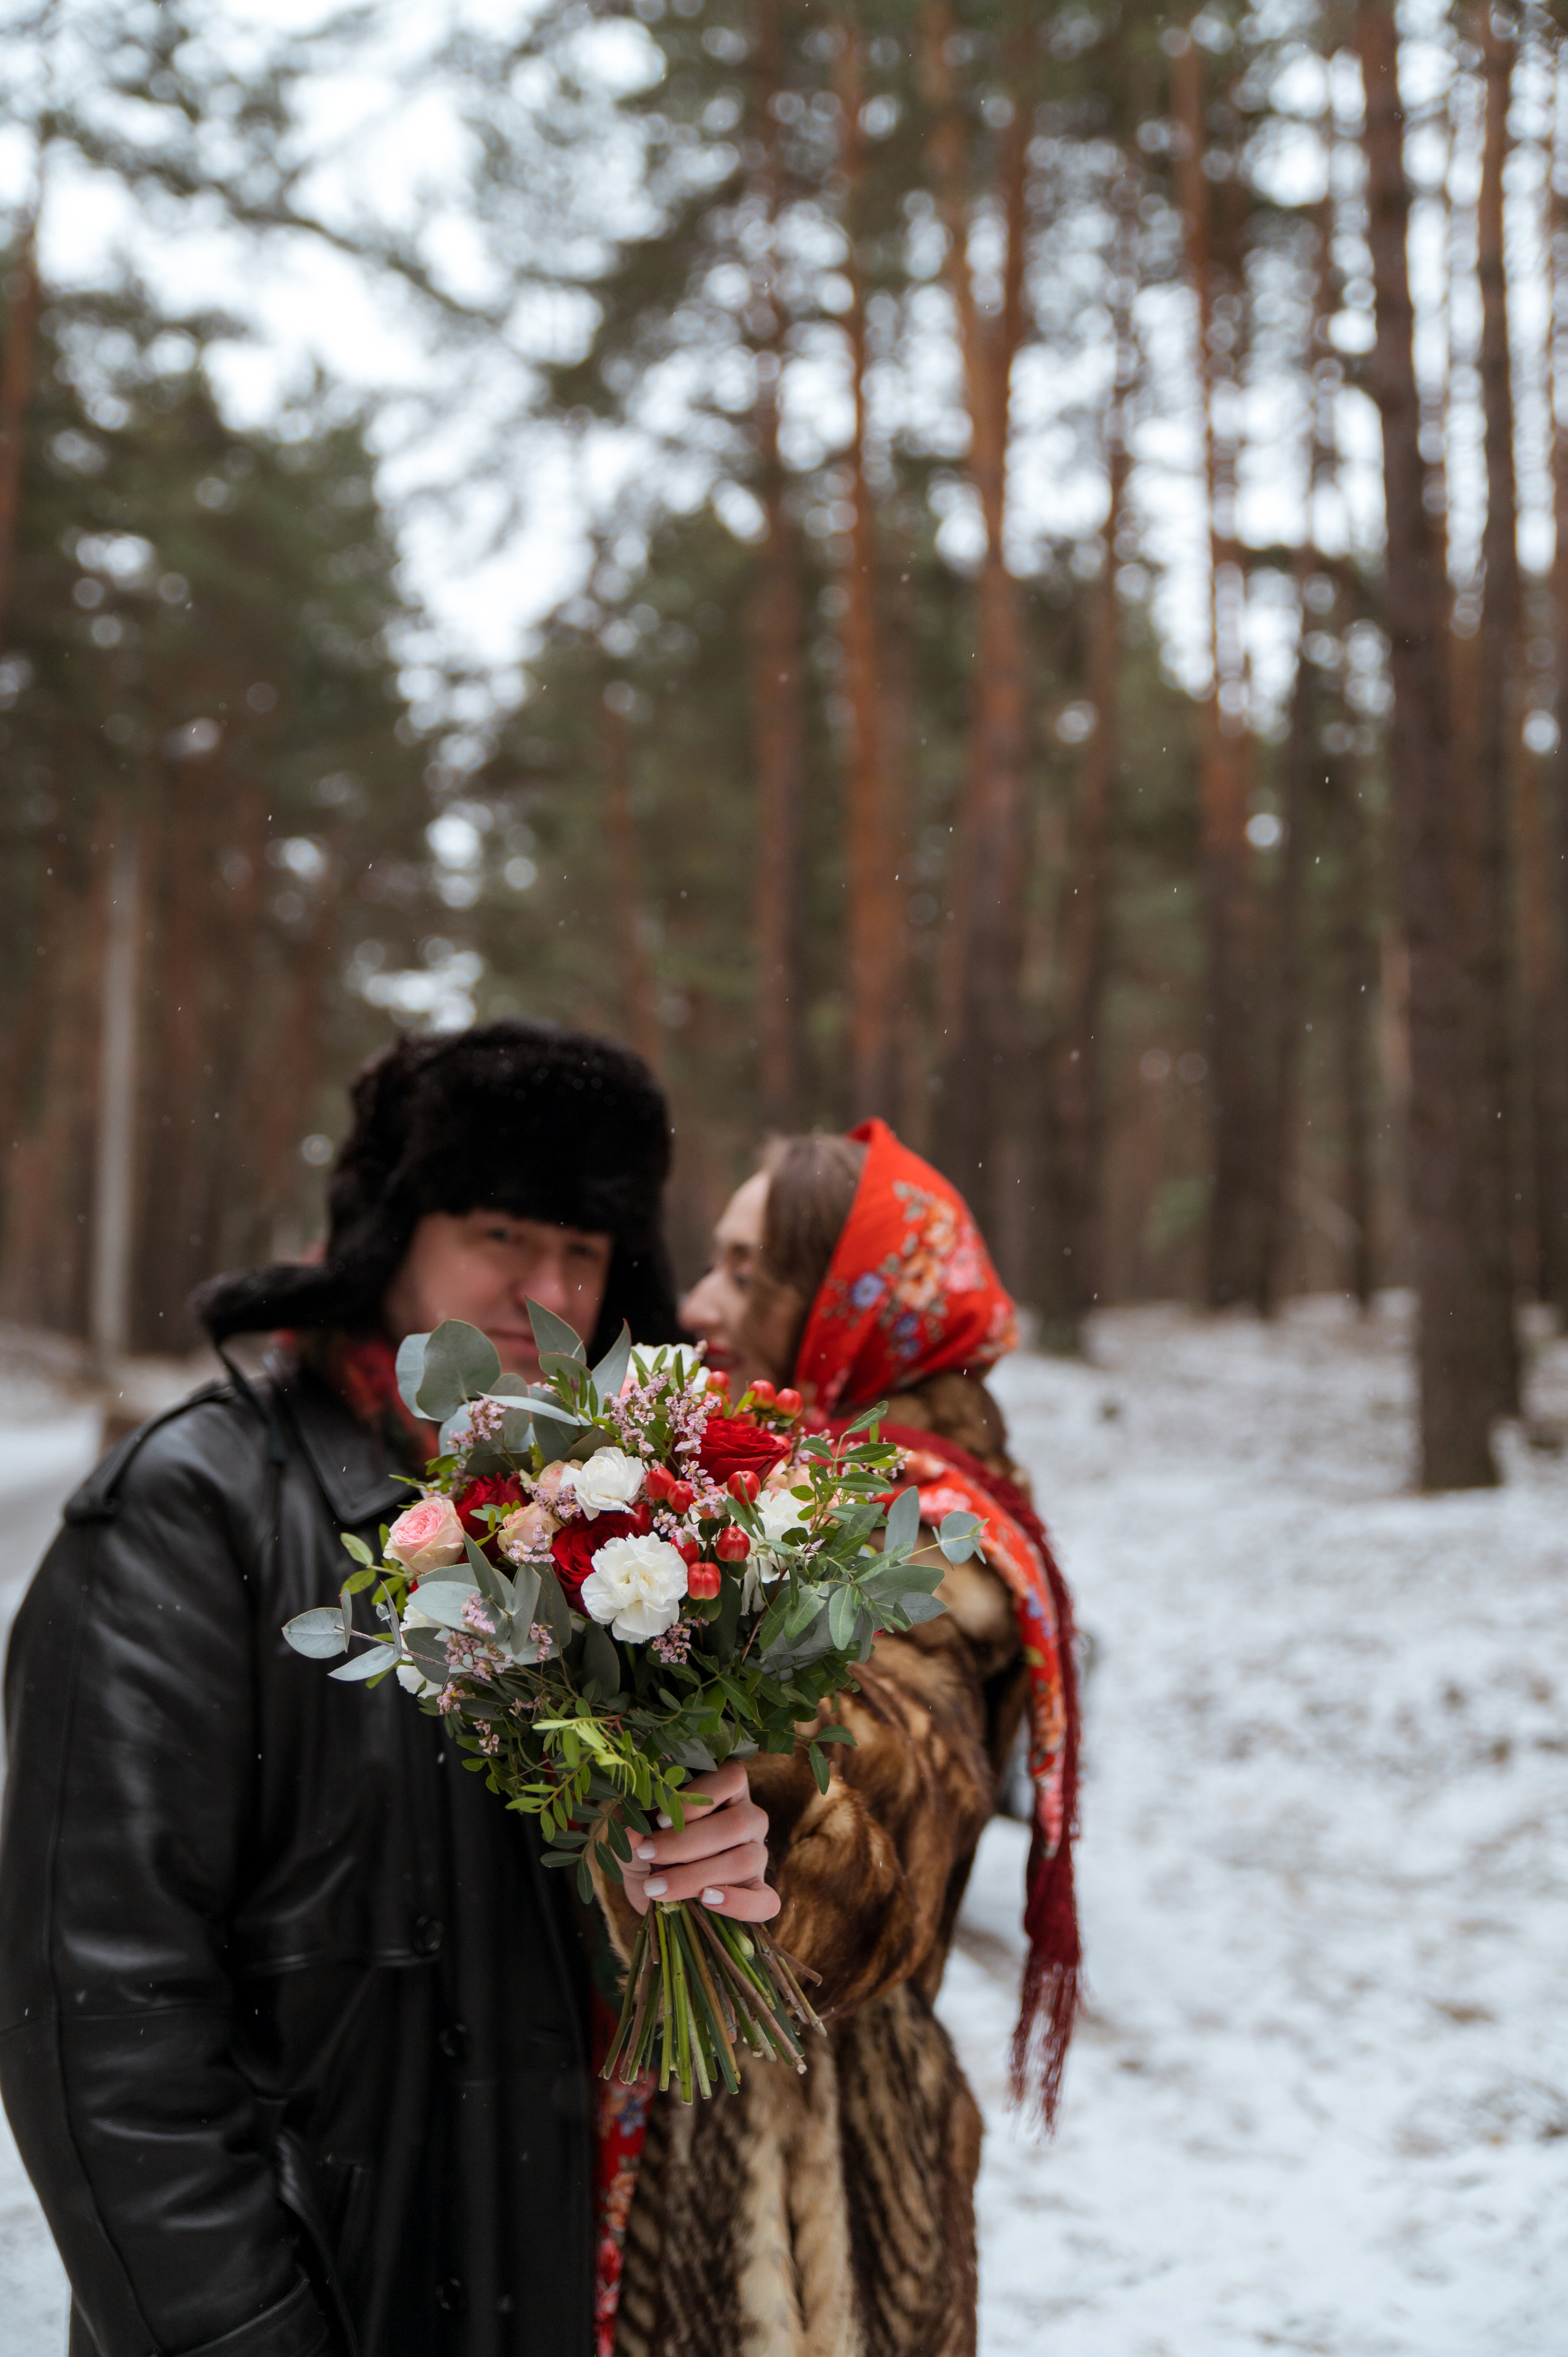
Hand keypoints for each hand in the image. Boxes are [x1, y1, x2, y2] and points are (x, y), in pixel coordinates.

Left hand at [618, 1760, 779, 1923]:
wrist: (652, 1888)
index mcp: (727, 1789)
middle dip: (686, 1842)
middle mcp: (750, 1818)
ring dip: (697, 1875)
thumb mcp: (633, 1829)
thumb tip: (633, 1834)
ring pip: (745, 1861)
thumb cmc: (648, 1846)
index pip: (731, 1777)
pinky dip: (738, 1904)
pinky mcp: (757, 1893)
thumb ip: (630, 1824)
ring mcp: (758, 1856)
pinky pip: (765, 1901)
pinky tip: (706, 1900)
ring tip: (656, 1887)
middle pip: (736, 1824)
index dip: (698, 1798)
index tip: (659, 1820)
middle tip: (647, 1853)